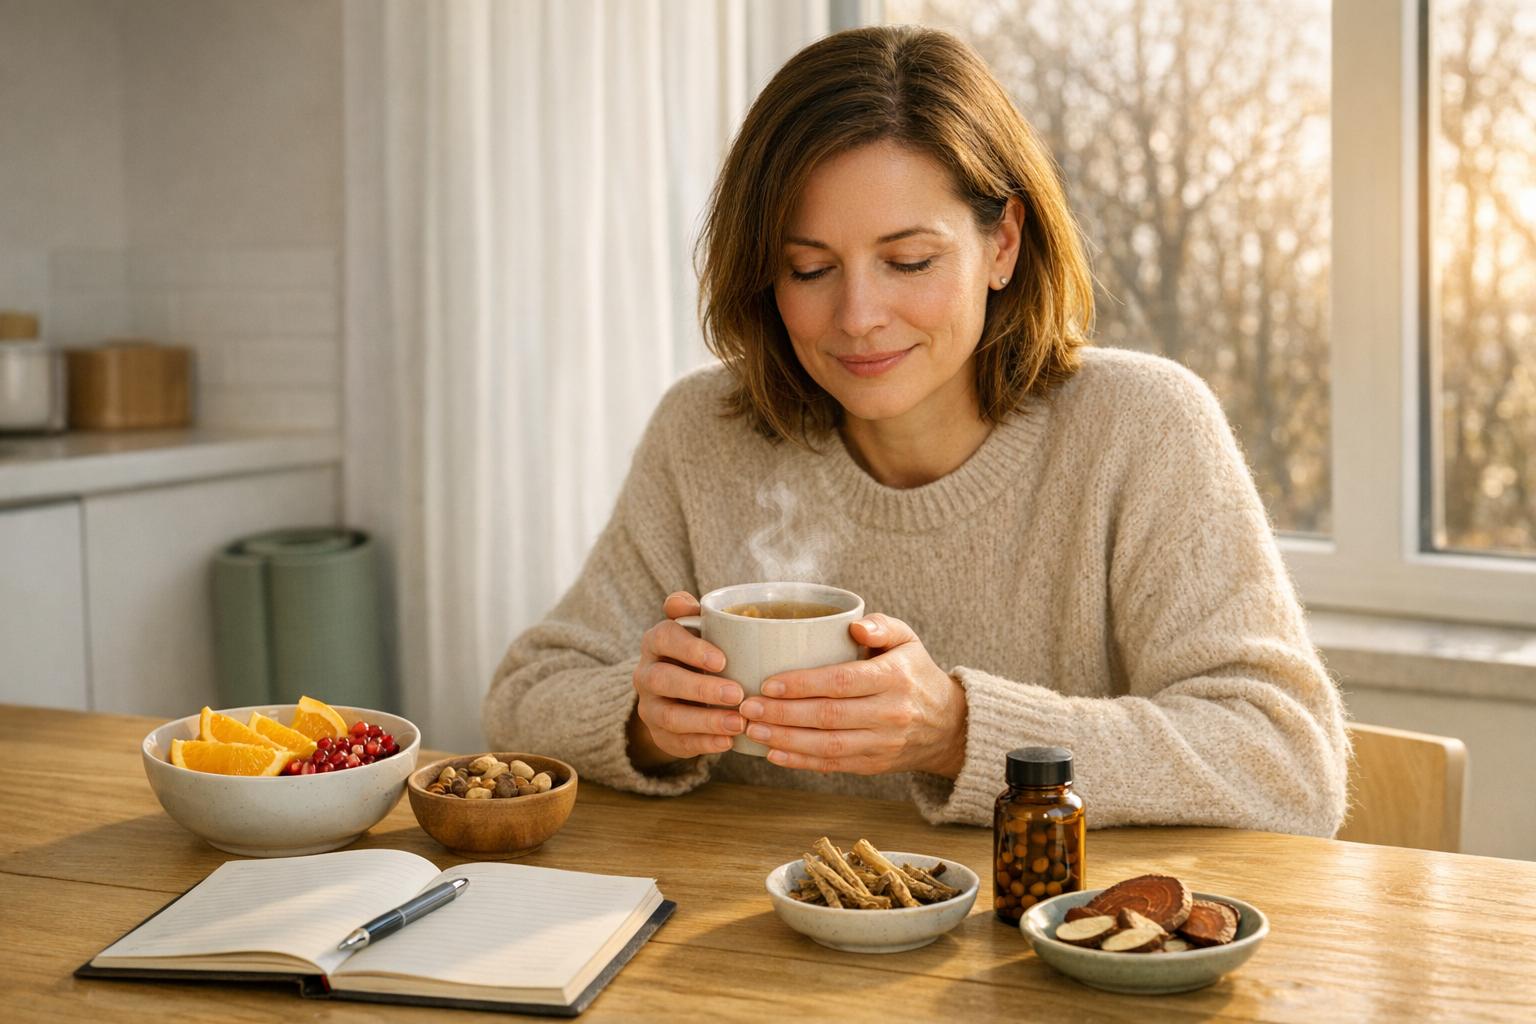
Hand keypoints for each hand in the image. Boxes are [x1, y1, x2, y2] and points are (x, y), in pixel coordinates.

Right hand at [628, 592, 744, 768]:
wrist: (681, 693)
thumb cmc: (700, 653)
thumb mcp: (698, 630)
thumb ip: (695, 614)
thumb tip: (681, 602)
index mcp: (656, 642)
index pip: (664, 637)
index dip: (691, 649)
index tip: (723, 660)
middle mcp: (646, 674)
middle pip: (664, 680)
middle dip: (701, 688)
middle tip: (738, 694)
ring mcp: (650, 707)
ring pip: (671, 716)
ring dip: (706, 721)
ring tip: (738, 723)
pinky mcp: (660, 735)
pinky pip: (678, 742)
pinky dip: (705, 743)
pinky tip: (728, 742)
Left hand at [737, 614, 967, 777]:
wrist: (948, 725)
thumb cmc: (915, 673)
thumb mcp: (908, 640)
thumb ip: (883, 626)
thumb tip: (856, 626)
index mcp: (895, 677)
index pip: (843, 682)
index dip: (803, 684)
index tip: (768, 682)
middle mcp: (890, 713)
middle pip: (829, 717)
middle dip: (782, 714)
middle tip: (748, 707)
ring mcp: (882, 744)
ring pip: (827, 746)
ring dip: (785, 740)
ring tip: (753, 730)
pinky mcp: (874, 765)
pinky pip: (833, 766)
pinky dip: (801, 763)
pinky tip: (773, 755)